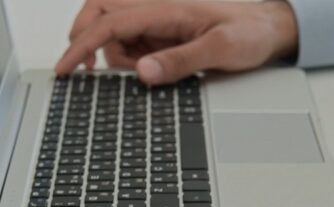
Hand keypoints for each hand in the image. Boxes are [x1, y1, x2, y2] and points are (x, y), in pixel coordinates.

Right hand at [55, 0, 298, 84]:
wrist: (267, 30)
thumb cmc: (249, 33)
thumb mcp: (221, 50)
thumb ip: (181, 61)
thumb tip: (143, 72)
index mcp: (166, 8)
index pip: (110, 21)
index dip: (82, 44)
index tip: (66, 67)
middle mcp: (156, 10)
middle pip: (99, 13)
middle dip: (85, 40)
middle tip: (84, 70)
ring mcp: (157, 23)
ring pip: (113, 34)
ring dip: (114, 56)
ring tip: (145, 71)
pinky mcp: (161, 35)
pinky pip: (131, 45)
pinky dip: (130, 60)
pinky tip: (151, 69)